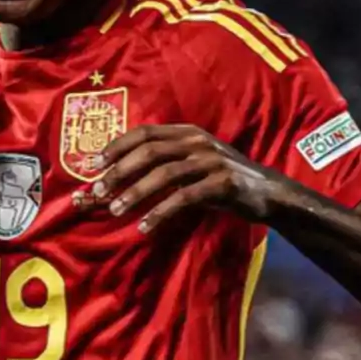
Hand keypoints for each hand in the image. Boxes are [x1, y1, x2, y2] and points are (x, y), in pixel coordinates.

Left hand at [75, 124, 278, 232]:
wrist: (267, 193)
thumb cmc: (217, 180)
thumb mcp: (189, 165)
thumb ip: (158, 167)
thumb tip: (112, 182)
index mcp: (185, 132)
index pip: (144, 133)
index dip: (117, 146)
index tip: (93, 164)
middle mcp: (197, 142)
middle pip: (149, 152)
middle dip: (119, 171)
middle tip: (98, 191)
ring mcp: (212, 161)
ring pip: (164, 174)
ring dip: (136, 193)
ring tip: (115, 210)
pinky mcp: (223, 183)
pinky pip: (185, 197)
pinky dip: (161, 212)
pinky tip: (145, 226)